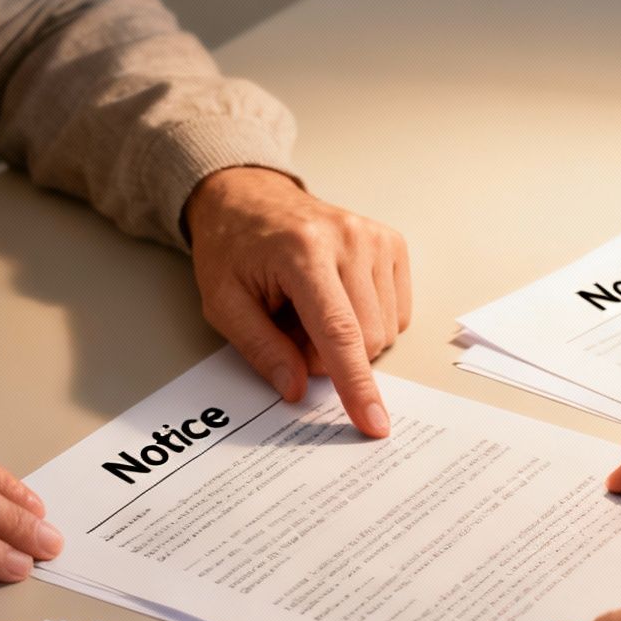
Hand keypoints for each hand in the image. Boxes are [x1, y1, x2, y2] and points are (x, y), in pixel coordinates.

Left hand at [185, 167, 411, 437]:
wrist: (249, 197)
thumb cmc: (233, 248)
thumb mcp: (223, 303)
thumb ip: (260, 349)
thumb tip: (296, 389)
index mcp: (303, 252)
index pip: (339, 332)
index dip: (356, 385)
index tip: (373, 422)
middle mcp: (349, 239)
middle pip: (368, 338)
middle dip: (330, 357)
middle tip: (291, 333)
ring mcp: (375, 238)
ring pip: (387, 330)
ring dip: (348, 340)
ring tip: (310, 311)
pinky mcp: (392, 243)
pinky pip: (398, 312)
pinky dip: (368, 322)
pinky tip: (337, 301)